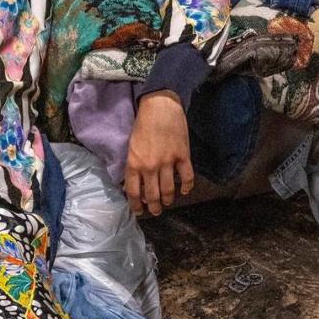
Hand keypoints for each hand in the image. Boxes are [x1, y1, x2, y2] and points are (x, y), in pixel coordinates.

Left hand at [124, 92, 192, 215]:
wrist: (160, 107)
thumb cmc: (143, 125)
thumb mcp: (131, 147)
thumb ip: (133, 166)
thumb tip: (133, 185)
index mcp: (134, 164)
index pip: (133, 193)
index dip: (136, 206)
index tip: (139, 211)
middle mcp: (149, 167)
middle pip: (152, 196)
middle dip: (154, 208)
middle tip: (156, 211)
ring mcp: (167, 162)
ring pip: (168, 191)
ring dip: (169, 200)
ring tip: (168, 202)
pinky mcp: (183, 156)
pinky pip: (186, 178)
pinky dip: (186, 188)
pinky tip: (184, 191)